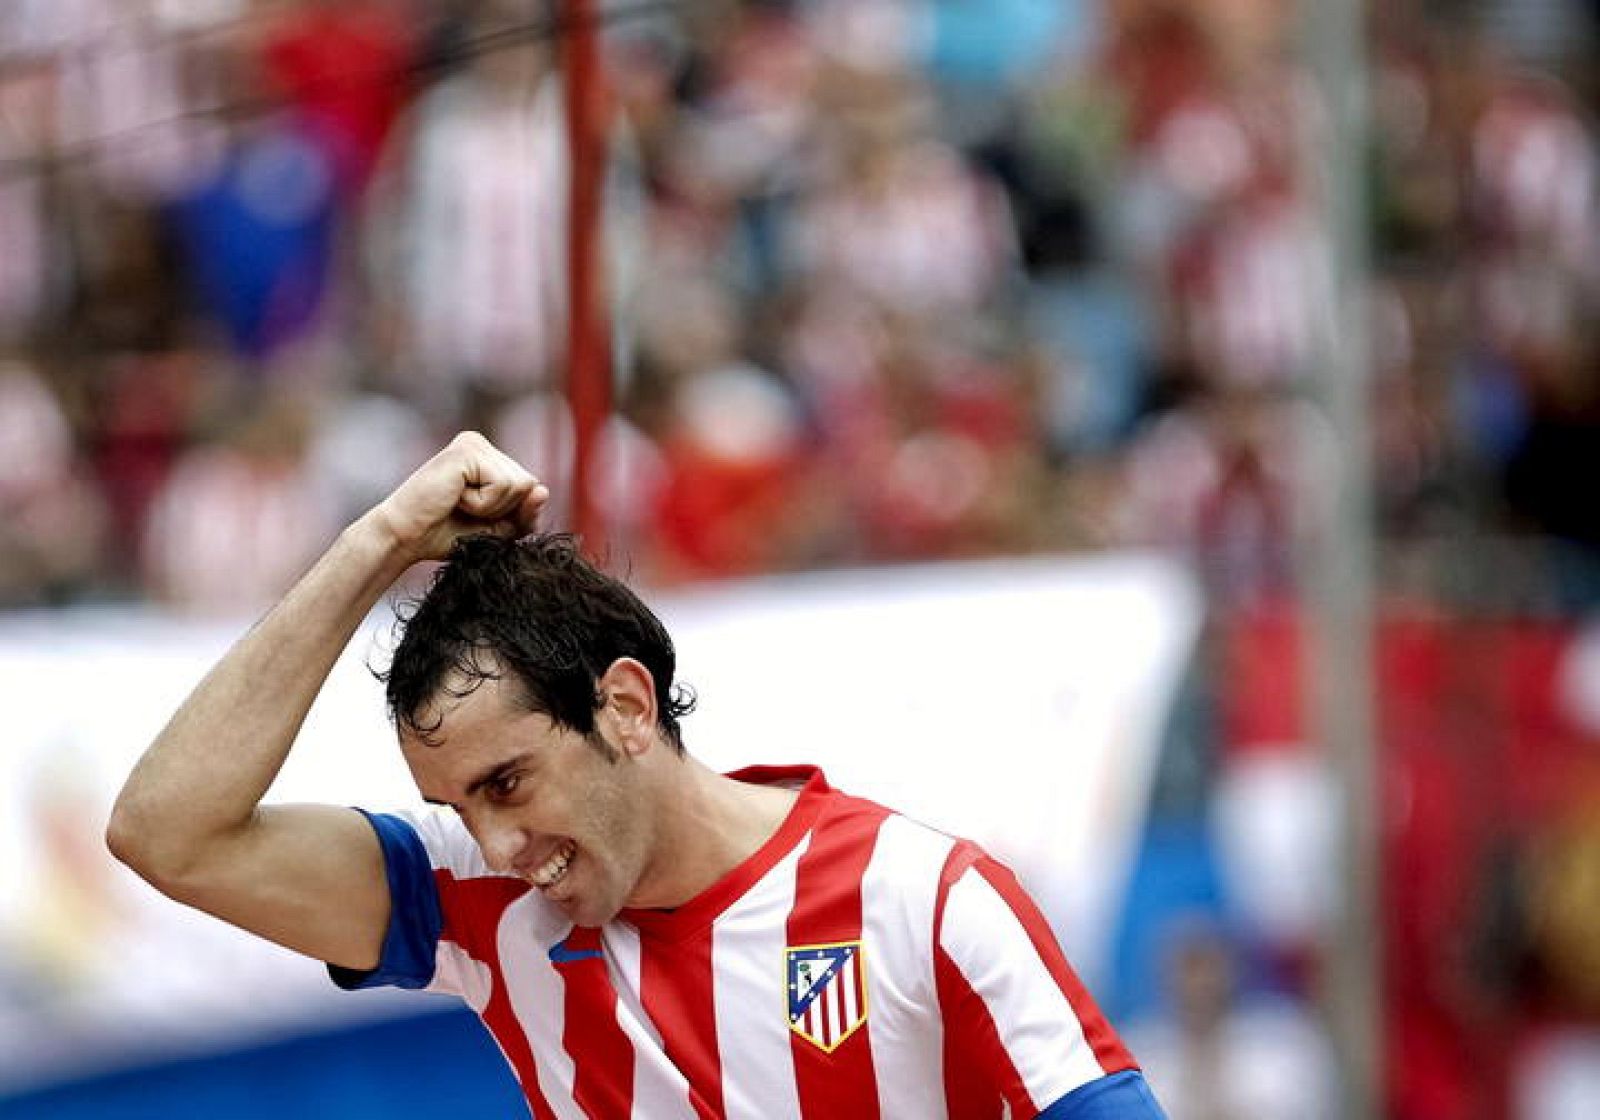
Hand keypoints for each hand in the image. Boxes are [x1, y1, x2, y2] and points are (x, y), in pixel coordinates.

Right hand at [370, 432, 548, 562]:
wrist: (406, 538)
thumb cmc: (446, 533)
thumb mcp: (498, 529)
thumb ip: (525, 514)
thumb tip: (542, 490)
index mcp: (489, 458)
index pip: (530, 488)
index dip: (512, 514)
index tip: (475, 516)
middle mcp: (482, 444)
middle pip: (529, 485)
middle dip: (503, 510)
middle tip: (464, 510)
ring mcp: (474, 443)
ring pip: (521, 485)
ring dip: (491, 507)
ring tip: (459, 503)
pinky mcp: (467, 450)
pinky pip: (503, 485)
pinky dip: (483, 503)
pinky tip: (455, 498)